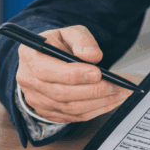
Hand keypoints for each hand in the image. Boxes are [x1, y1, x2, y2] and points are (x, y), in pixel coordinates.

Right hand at [15, 25, 132, 122]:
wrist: (48, 58)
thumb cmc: (58, 44)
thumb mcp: (70, 33)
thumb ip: (82, 40)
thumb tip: (93, 56)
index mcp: (30, 56)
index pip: (49, 71)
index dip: (75, 75)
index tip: (99, 73)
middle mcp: (29, 80)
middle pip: (62, 94)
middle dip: (94, 91)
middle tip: (118, 86)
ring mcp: (37, 100)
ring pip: (70, 108)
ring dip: (99, 103)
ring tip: (121, 93)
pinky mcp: (48, 112)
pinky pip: (74, 117)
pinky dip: (96, 110)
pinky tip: (111, 101)